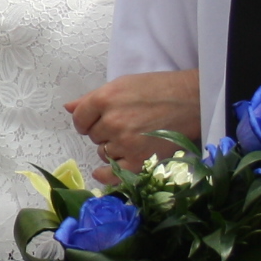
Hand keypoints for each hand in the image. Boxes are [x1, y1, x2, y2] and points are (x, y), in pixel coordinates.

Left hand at [67, 71, 200, 174]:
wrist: (193, 101)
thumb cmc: (159, 89)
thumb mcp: (122, 85)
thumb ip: (92, 98)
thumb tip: (68, 107)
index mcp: (105, 99)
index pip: (79, 118)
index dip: (86, 120)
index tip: (94, 122)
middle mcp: (112, 122)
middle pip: (93, 136)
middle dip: (103, 132)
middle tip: (126, 125)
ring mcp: (125, 143)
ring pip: (104, 152)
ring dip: (112, 148)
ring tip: (134, 137)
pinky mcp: (139, 160)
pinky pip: (113, 174)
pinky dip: (107, 175)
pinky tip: (103, 172)